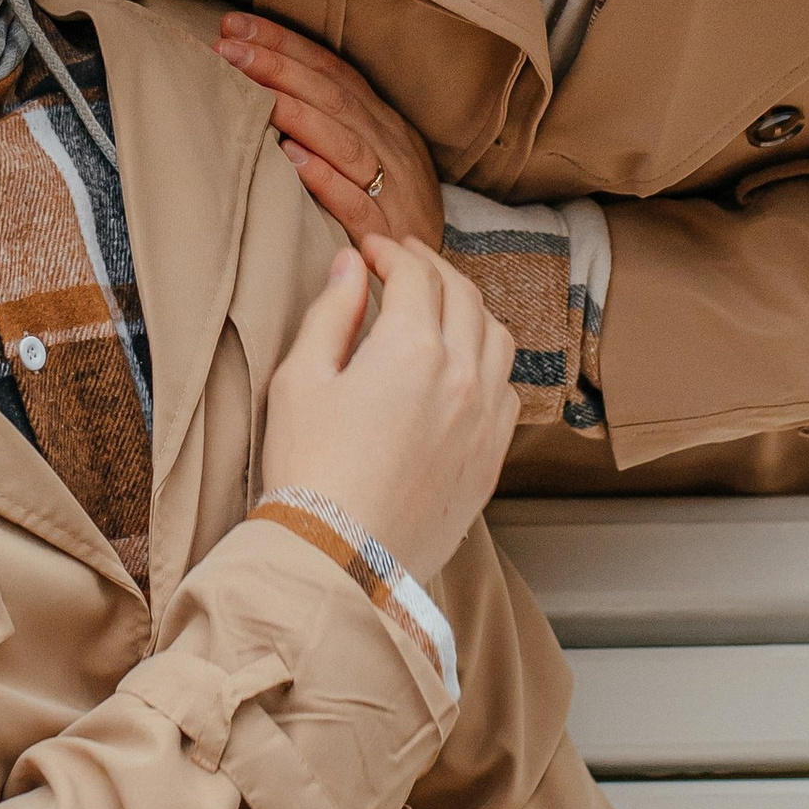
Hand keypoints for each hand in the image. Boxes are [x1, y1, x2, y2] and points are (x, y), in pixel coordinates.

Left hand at [216, 14, 443, 252]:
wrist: (432, 274)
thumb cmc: (390, 210)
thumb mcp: (368, 157)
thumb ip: (327, 126)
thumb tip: (262, 91)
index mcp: (381, 122)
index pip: (331, 70)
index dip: (284, 44)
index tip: (235, 25)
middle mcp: (389, 145)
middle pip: (333, 95)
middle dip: (279, 65)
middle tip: (228, 46)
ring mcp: (392, 187)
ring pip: (344, 140)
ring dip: (295, 110)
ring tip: (251, 89)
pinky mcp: (386, 232)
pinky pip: (356, 202)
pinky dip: (325, 177)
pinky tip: (291, 158)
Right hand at [260, 235, 516, 588]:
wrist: (340, 557)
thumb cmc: (309, 470)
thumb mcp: (300, 379)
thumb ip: (331, 312)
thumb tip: (352, 267)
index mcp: (412, 349)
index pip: (414, 275)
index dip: (390, 252)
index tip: (369, 251)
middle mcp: (461, 376)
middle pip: (463, 296)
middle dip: (432, 269)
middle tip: (404, 262)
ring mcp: (484, 419)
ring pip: (497, 337)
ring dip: (469, 309)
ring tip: (440, 306)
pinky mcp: (491, 457)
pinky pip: (507, 390)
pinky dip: (488, 363)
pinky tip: (463, 366)